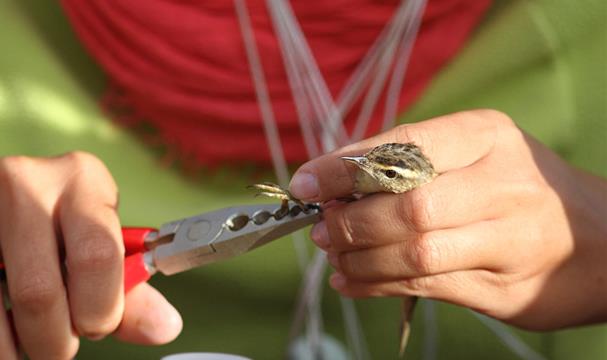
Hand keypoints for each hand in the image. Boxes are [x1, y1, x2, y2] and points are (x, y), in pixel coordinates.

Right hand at [0, 152, 181, 358]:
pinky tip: (9, 332)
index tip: (98, 328)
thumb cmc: (67, 221)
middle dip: (56, 338)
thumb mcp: (99, 238)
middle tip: (62, 347)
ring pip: (2, 300)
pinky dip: (0, 334)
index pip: (98, 256)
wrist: (14, 194)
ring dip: (19, 344)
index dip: (102, 309)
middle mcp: (31, 183)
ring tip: (33, 344)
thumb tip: (164, 326)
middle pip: (41, 290)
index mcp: (85, 180)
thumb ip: (128, 286)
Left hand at [289, 110, 606, 330]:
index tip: (306, 182)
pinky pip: (426, 287)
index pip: (404, 148)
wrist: (599, 240)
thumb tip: (333, 182)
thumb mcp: (475, 155)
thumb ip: (410, 164)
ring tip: (333, 254)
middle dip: (351, 220)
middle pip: (408, 206)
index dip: (346, 167)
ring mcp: (510, 240)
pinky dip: (376, 285)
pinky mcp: (505, 287)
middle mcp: (504, 185)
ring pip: (415, 252)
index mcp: (488, 137)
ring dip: (359, 257)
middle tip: (321, 227)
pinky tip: (350, 281)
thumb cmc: (519, 189)